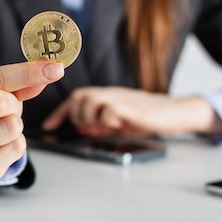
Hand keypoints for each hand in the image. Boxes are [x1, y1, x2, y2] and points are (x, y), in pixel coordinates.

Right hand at [0, 61, 63, 182]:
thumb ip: (19, 82)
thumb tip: (48, 72)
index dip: (27, 73)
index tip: (54, 69)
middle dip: (13, 104)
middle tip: (8, 108)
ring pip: (9, 127)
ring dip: (16, 124)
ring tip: (3, 126)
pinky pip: (15, 150)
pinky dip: (16, 144)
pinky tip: (1, 144)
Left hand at [42, 86, 221, 137]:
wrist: (174, 111)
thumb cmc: (145, 116)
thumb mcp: (117, 120)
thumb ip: (99, 121)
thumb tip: (82, 128)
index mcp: (105, 95)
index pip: (75, 98)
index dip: (59, 113)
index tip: (48, 127)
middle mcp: (110, 93)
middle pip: (79, 96)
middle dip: (76, 115)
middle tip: (87, 128)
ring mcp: (121, 98)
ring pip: (90, 100)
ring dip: (89, 118)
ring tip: (100, 128)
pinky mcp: (133, 107)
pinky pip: (110, 110)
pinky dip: (107, 120)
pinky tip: (116, 126)